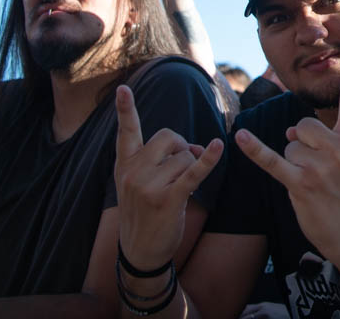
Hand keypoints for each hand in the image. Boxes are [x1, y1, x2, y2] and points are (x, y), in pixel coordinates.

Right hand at [114, 85, 223, 270]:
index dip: (124, 109)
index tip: (122, 88)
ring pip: (184, 155)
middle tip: (183, 165)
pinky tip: (218, 146)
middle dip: (182, 146)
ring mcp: (149, 186)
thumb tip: (196, 146)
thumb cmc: (144, 212)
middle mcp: (134, 172)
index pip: (126, 132)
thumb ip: (158, 160)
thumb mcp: (137, 184)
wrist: (140, 251)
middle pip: (169, 136)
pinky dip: (207, 159)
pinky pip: (193, 172)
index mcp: (125, 165)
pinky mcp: (168, 199)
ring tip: (183, 185)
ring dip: (192, 166)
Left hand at [234, 48, 339, 259]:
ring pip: (288, 145)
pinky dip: (254, 150)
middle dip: (301, 145)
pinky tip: (239, 137)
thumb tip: (289, 132)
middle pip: (302, 126)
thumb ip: (325, 138)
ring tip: (311, 183)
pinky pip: (273, 161)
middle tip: (319, 170)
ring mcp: (321, 167)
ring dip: (293, 163)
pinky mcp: (301, 183)